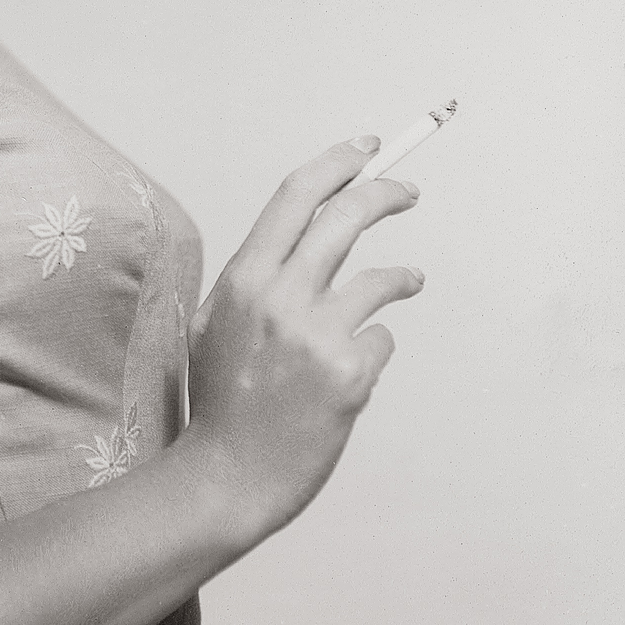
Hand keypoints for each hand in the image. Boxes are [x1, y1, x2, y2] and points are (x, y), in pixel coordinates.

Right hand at [184, 137, 422, 546]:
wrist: (228, 475)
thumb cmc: (220, 400)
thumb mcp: (216, 323)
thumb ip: (254, 282)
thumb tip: (297, 245)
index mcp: (243, 278)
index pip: (296, 196)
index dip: (335, 163)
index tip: (362, 149)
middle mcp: (279, 297)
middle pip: (345, 216)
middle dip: (384, 192)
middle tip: (405, 191)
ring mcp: (317, 335)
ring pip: (381, 278)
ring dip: (402, 277)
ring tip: (409, 281)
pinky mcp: (349, 374)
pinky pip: (381, 339)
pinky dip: (374, 346)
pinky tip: (359, 368)